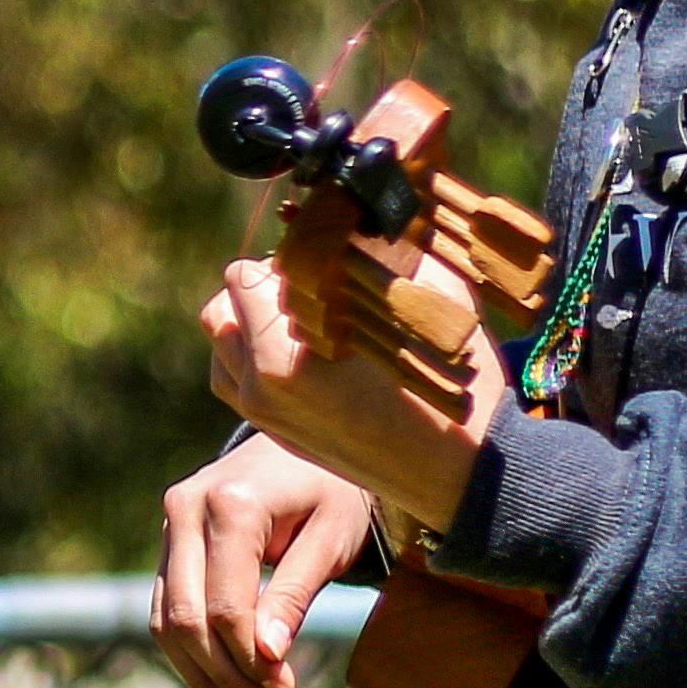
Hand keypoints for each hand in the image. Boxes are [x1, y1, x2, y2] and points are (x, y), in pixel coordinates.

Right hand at [151, 433, 377, 687]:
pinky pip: (167, 606)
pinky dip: (189, 649)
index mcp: (232, 505)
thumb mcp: (331, 538)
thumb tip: (267, 657)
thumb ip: (295, 595)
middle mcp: (186, 509)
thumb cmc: (332, 487)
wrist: (305, 441)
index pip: (225, 607)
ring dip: (201, 671)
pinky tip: (223, 678)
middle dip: (224, 673)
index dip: (250, 659)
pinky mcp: (169, 538)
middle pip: (186, 618)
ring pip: (166, 618)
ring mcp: (170, 522)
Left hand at [202, 254, 485, 535]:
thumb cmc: (454, 389)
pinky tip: (303, 350)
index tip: (327, 261)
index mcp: (286, 358)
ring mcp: (261, 414)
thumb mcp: (430, 303)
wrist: (465, 476)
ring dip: (252, 319)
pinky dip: (251, 353)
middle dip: (265, 286)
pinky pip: (230, 375)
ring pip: (221, 339)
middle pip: (224, 303)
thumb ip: (385, 251)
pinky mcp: (271, 431)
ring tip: (311, 320)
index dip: (289, 259)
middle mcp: (260, 388)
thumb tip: (361, 211)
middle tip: (320, 288)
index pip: (246, 275)